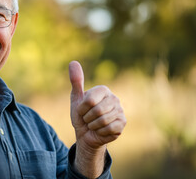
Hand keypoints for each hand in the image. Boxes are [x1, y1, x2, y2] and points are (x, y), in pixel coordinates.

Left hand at [69, 61, 125, 176]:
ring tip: (94, 124)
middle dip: (87, 118)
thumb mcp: (76, 98)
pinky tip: (101, 130)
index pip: (90, 100)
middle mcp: (114, 98)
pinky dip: (100, 132)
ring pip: (103, 121)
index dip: (82, 109)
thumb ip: (76, 81)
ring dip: (93, 126)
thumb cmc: (81, 115)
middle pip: (97, 110)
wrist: (86, 134)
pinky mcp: (122, 123)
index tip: (82, 110)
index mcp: (103, 90)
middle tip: (88, 119)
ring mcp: (120, 111)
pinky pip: (109, 129)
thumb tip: (73, 62)